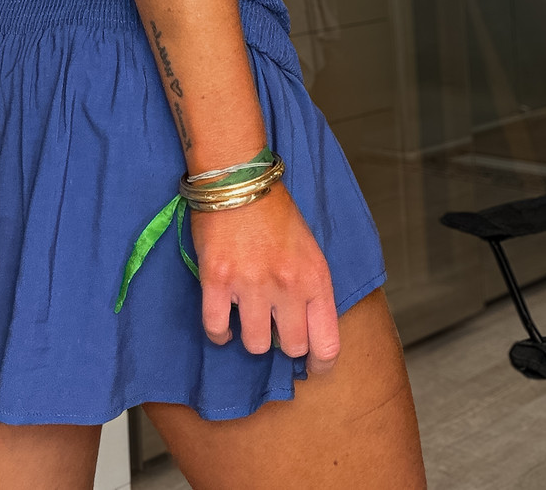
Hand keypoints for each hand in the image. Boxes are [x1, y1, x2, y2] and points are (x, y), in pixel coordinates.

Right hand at [189, 183, 339, 374]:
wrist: (238, 177)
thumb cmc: (274, 210)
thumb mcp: (308, 248)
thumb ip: (309, 287)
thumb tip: (302, 326)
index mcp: (315, 277)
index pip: (328, 343)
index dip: (320, 364)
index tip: (311, 368)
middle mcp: (287, 285)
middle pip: (291, 347)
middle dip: (283, 342)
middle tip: (273, 326)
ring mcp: (251, 284)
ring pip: (256, 344)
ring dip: (251, 335)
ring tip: (245, 317)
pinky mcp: (217, 280)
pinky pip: (217, 328)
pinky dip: (219, 332)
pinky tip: (222, 322)